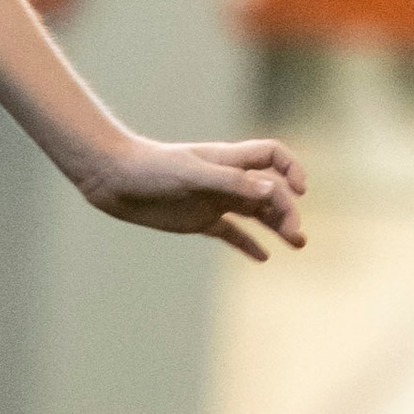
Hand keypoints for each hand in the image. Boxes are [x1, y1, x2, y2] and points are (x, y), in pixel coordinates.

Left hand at [82, 136, 306, 259]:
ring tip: (297, 243)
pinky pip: (230, 232)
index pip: (272, 156)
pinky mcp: (198, 220)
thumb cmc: (151, 168)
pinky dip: (248, 244)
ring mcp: (213, 200)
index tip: (299, 191)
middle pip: (269, 192)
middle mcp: (226, 179)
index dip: (291, 169)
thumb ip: (230, 182)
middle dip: (286, 211)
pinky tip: (263, 257)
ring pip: (255, 213)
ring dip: (277, 226)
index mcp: (228, 160)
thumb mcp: (192, 175)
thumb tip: (270, 191)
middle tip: (296, 236)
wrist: (114, 179)